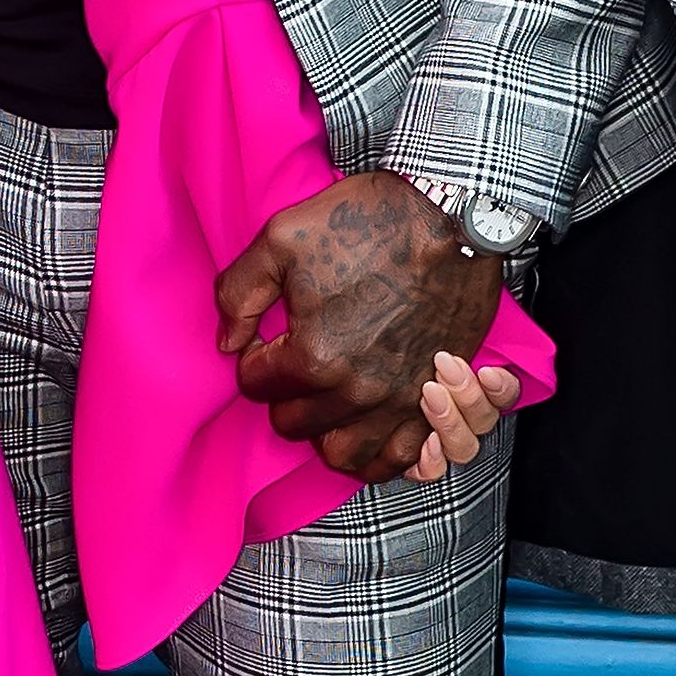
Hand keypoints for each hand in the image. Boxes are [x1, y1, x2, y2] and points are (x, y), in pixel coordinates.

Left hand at [216, 169, 508, 481]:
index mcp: (313, 355)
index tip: (270, 335)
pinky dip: (377, 453)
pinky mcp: (432, 399)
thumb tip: (228, 341)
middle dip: (284, 392)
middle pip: (292, 423)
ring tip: (325, 395)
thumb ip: (238, 294)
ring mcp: (398, 401)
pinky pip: (399, 460)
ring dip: (325, 429)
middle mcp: (355, 391)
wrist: (448, 215)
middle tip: (295, 359)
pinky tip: (365, 424)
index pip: (254, 384)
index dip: (255, 355)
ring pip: (342, 454)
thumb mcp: (280, 239)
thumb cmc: (365, 222)